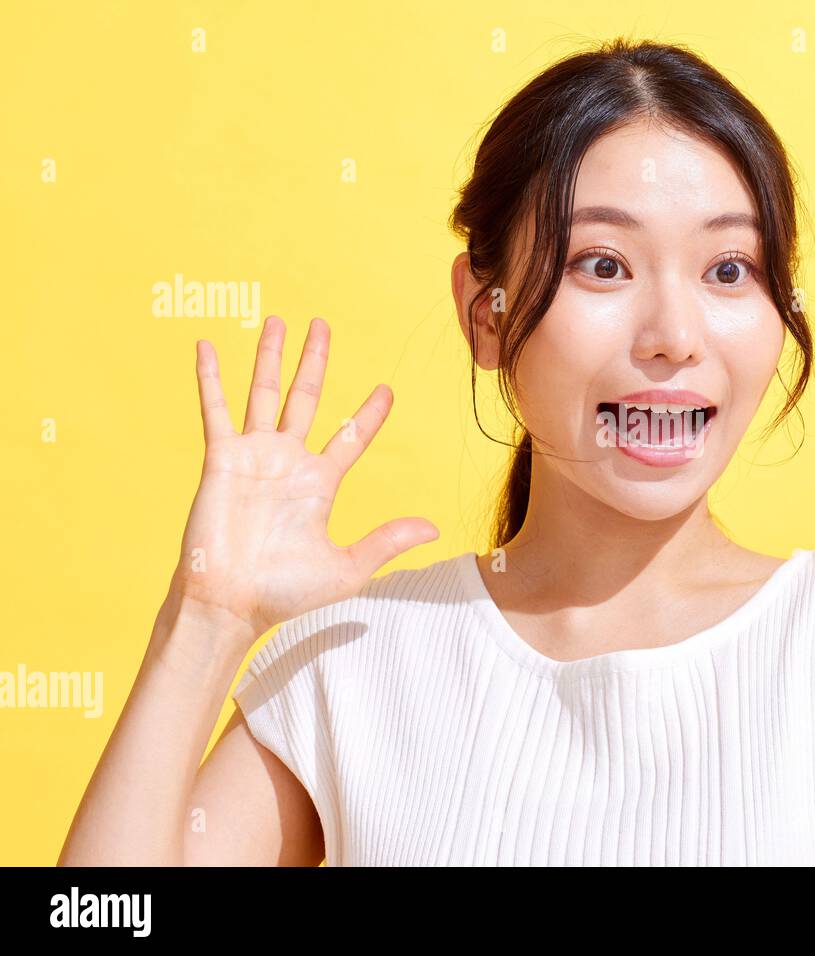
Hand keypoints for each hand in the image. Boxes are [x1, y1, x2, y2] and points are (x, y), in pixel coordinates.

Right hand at [167, 315, 438, 649]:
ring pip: (264, 393)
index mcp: (319, 484)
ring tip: (276, 321)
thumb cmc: (284, 593)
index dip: (369, 414)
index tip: (387, 390)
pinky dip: (210, 378)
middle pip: (306, 398)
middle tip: (322, 326)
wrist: (231, 603)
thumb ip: (387, 542)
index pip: (349, 436)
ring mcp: (254, 456)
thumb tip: (434, 529)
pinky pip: (215, 410)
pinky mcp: (221, 459)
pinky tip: (206, 346)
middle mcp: (288, 462)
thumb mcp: (347, 568)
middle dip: (314, 361)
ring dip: (269, 356)